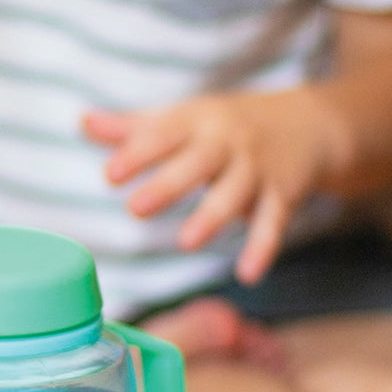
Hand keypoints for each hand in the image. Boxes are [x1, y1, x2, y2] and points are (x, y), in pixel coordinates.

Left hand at [83, 89, 334, 283]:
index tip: (111, 174)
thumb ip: (133, 128)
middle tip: (136, 209)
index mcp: (196, 122)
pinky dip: (262, 248)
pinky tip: (247, 273)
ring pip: (233, 193)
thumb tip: (82, 123)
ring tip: (186, 242)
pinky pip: (272, 222)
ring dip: (211, 217)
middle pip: (197, 163)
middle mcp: (226, 143)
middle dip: (168, 185)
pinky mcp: (282, 194)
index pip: (163, 135)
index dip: (137, 154)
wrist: (308, 123)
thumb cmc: (227, 125)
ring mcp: (256, 169)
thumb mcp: (183, 118)